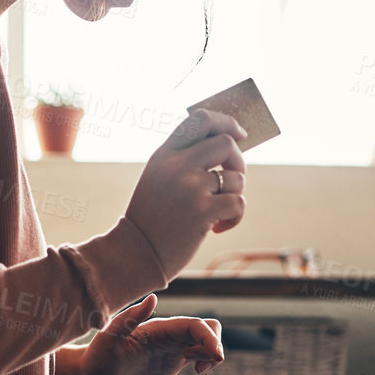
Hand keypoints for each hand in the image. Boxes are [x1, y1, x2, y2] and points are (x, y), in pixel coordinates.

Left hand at [78, 296, 223, 374]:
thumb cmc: (97, 359)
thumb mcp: (109, 338)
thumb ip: (130, 317)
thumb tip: (153, 299)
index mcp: (157, 328)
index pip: (194, 325)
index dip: (210, 337)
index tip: (215, 356)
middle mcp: (168, 336)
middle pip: (206, 329)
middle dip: (216, 343)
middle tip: (206, 365)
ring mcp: (171, 349)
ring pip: (205, 342)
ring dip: (213, 354)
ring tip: (200, 369)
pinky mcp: (171, 363)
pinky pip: (199, 356)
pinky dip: (208, 361)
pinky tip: (198, 371)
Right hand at [123, 107, 247, 281]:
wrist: (135, 254)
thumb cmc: (152, 219)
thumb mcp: (158, 178)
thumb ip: (184, 159)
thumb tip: (229, 145)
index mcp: (165, 154)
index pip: (200, 120)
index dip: (226, 122)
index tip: (239, 135)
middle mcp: (177, 165)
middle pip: (227, 144)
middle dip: (238, 162)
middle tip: (231, 181)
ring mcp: (190, 187)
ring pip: (236, 177)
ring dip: (234, 195)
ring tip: (218, 211)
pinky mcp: (202, 211)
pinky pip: (238, 202)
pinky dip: (235, 217)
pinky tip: (218, 228)